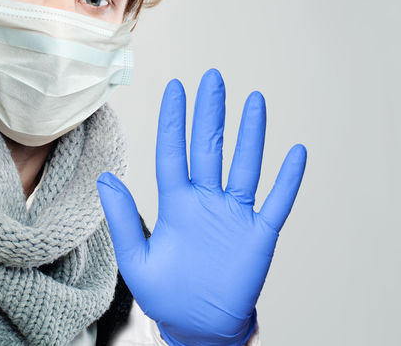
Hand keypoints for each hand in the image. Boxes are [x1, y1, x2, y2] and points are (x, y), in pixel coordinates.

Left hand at [97, 69, 306, 345]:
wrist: (200, 327)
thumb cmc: (167, 296)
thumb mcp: (137, 260)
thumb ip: (123, 219)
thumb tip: (105, 178)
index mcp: (176, 204)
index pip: (174, 152)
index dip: (174, 121)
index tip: (176, 87)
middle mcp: (207, 201)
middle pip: (210, 148)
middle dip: (211, 113)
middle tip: (213, 78)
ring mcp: (234, 215)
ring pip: (244, 165)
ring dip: (250, 134)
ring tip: (254, 101)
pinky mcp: (258, 235)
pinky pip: (276, 202)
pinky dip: (287, 179)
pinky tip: (295, 152)